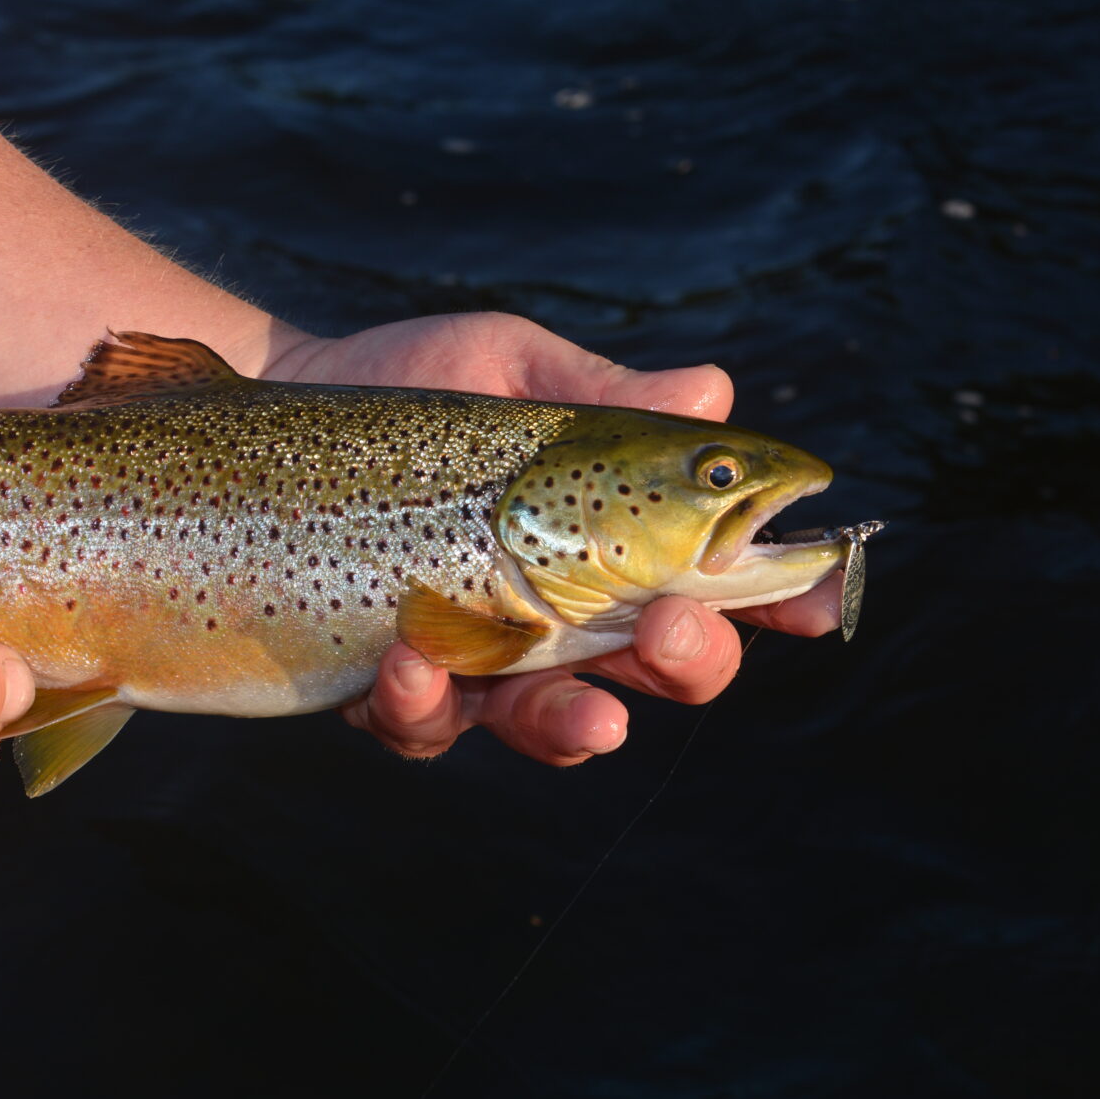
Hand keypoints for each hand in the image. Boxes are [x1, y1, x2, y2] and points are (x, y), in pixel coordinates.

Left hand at [262, 312, 842, 765]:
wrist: (282, 403)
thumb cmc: (415, 386)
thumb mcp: (509, 371)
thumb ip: (602, 396)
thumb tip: (711, 386)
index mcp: (617, 539)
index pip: (718, 578)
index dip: (778, 597)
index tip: (817, 598)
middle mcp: (564, 615)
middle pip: (659, 670)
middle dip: (684, 664)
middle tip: (672, 630)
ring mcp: (480, 662)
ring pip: (551, 726)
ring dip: (570, 727)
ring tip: (578, 710)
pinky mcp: (394, 687)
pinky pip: (423, 727)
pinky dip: (423, 706)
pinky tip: (408, 661)